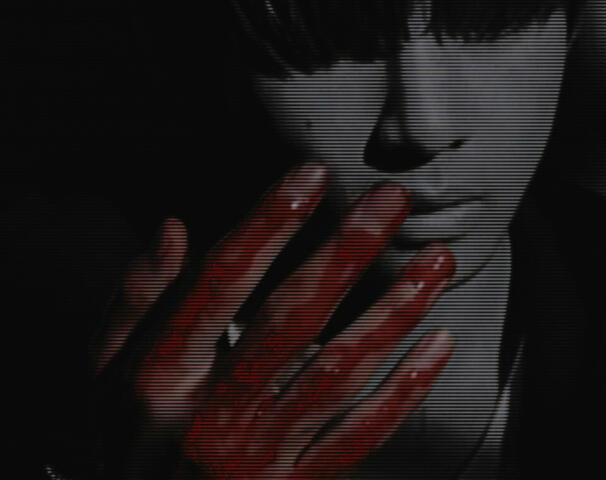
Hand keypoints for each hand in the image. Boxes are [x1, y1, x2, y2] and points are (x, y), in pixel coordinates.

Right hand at [90, 163, 455, 478]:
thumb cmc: (130, 443)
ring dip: (394, 312)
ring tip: (434, 262)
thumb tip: (171, 231)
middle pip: (294, 319)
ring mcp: (263, 452)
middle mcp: (215, 412)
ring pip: (342, 373)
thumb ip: (136, 301)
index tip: (310, 176)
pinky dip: (407, 389)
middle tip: (390, 201)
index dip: (269, 223)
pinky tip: (438, 343)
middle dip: (347, 253)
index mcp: (161, 376)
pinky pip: (364, 434)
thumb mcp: (105, 374)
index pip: (221, 282)